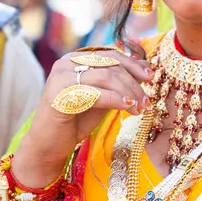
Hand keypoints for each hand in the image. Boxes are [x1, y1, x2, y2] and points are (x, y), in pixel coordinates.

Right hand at [12, 49, 153, 186]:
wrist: (50, 145)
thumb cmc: (77, 119)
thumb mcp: (104, 96)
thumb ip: (119, 82)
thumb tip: (146, 67)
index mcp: (76, 58)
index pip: (110, 55)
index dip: (133, 64)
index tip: (151, 76)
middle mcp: (66, 62)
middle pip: (110, 65)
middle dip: (134, 82)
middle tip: (147, 100)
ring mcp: (60, 77)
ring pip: (106, 76)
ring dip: (128, 92)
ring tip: (140, 108)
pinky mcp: (58, 94)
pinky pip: (96, 93)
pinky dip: (116, 99)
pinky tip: (129, 108)